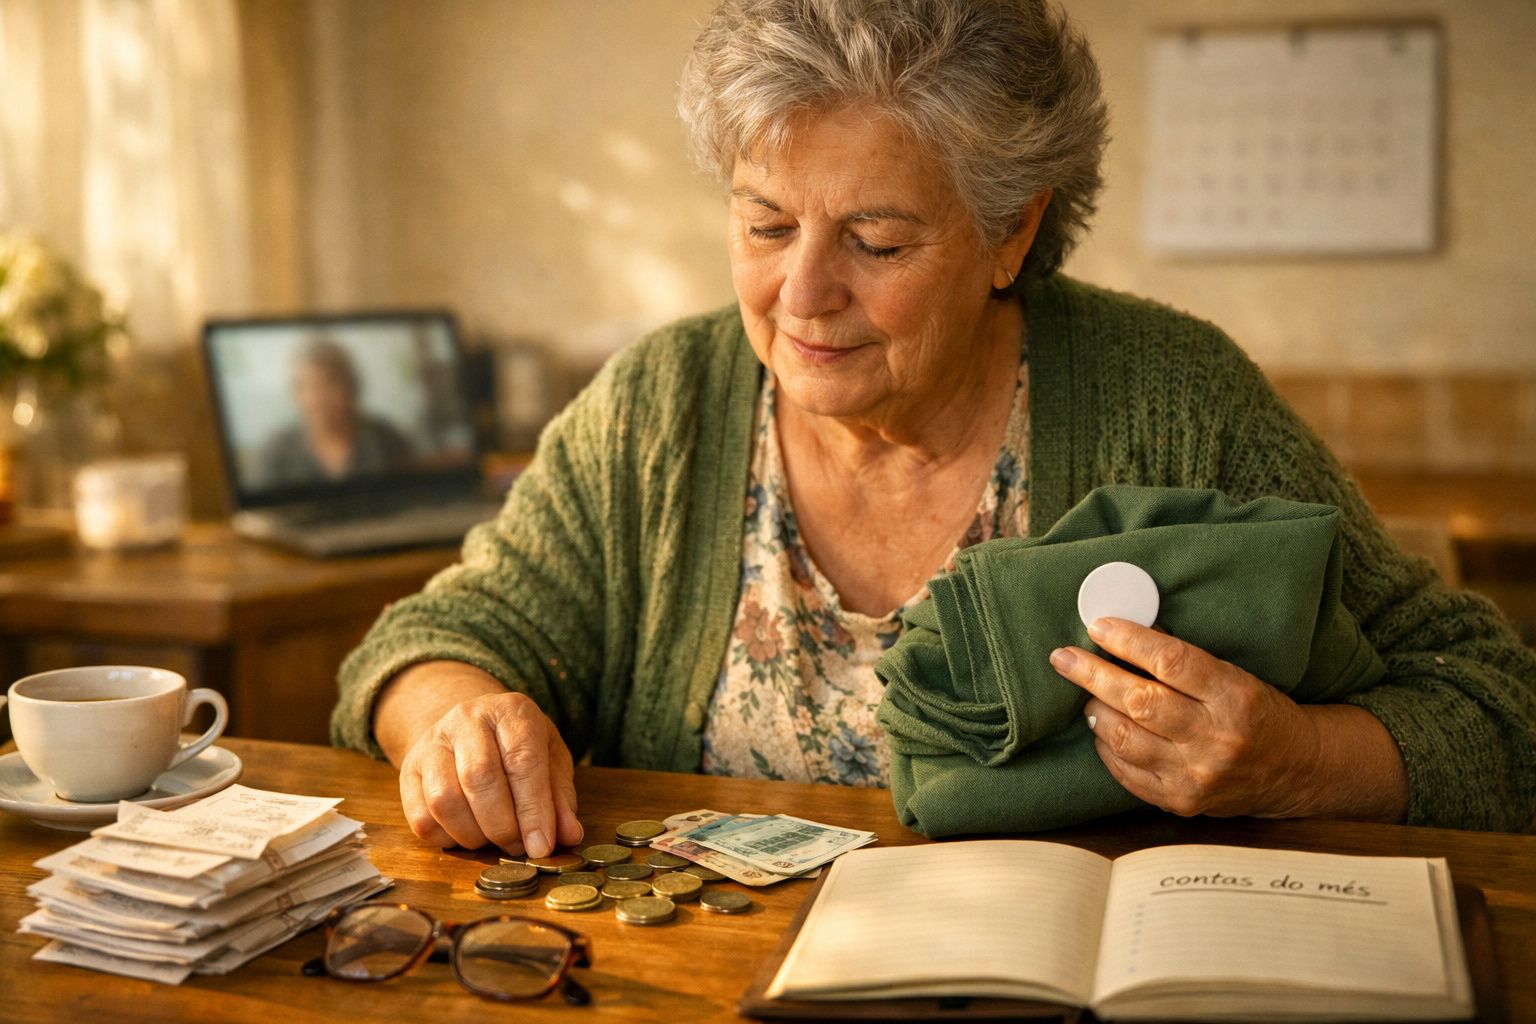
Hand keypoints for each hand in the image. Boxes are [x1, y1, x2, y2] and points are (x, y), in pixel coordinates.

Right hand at [397, 690, 583, 855]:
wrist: (468, 727)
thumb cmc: (517, 747)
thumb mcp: (549, 759)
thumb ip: (560, 796)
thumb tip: (569, 835)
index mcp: (511, 710)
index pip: (522, 760)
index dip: (533, 810)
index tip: (541, 846)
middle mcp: (467, 719)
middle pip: (479, 778)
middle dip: (502, 825)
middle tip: (518, 847)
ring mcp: (432, 742)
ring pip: (445, 800)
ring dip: (473, 835)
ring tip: (493, 840)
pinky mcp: (408, 770)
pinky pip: (420, 818)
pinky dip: (446, 838)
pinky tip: (466, 834)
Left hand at [1049, 617, 1322, 818]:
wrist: (1294, 769)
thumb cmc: (1256, 711)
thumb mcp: (1234, 675)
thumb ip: (1184, 661)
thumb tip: (1122, 632)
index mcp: (1234, 695)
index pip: (1171, 661)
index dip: (1129, 641)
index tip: (1097, 626)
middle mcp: (1216, 738)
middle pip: (1139, 701)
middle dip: (1093, 674)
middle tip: (1064, 657)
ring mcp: (1196, 775)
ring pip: (1125, 739)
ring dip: (1096, 711)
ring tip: (1086, 695)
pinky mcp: (1180, 801)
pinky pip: (1126, 772)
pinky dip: (1107, 747)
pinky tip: (1102, 729)